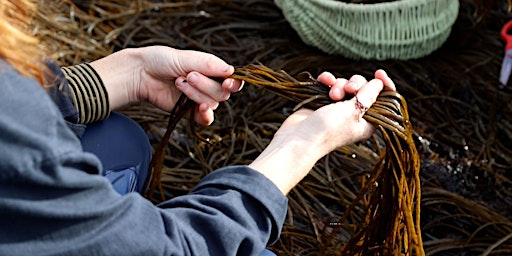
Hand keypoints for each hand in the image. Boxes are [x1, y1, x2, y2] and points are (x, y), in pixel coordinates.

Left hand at [90, 46, 242, 124]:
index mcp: (212, 70)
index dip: (233, 83)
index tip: (226, 82)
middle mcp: (209, 85)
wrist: (140, 74)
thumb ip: (209, 65)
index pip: (232, 80)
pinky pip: (205, 119)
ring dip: (195, 93)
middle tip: (187, 75)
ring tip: (178, 82)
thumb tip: (231, 71)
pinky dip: (205, 115)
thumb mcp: (185, 57)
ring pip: (212, 104)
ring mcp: (199, 99)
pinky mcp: (189, 112)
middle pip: (222, 93)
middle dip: (205, 85)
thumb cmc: (161, 60)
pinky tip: (199, 108)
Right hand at [249, 69, 395, 194]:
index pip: (382, 100)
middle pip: (363, 89)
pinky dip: (327, 81)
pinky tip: (323, 81)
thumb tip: (379, 83)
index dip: (383, 85)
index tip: (378, 73)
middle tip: (348, 90)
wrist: (299, 138)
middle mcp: (354, 115)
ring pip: (345, 85)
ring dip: (339, 85)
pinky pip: (330, 85)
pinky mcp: (323, 102)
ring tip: (331, 94)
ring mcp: (338, 108)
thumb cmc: (328, 129)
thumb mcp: (353, 111)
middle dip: (355, 85)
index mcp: (368, 122)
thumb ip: (368, 95)